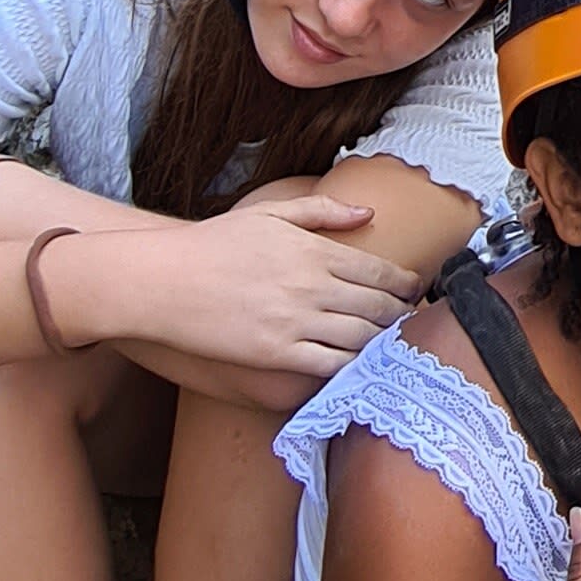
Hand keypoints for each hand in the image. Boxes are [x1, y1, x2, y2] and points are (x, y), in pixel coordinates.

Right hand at [132, 194, 422, 382]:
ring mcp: (295, 321)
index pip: (379, 272)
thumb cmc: (214, 244)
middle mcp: (312, 286)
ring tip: (392, 348)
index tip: (416, 292)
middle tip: (413, 324)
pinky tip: (359, 369)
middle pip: (378, 308)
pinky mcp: (277, 353)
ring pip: (361, 339)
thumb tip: (367, 212)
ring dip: (383, 345)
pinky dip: (352, 369)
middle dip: (402, 317)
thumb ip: (322, 211)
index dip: (405, 286)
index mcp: (314, 251)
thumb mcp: (270, 213)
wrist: (164, 279)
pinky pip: (330, 366)